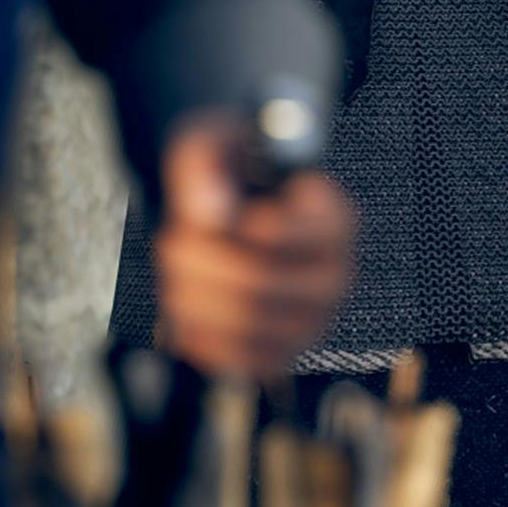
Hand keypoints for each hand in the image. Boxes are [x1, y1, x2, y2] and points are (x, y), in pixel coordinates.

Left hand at [151, 113, 354, 379]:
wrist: (233, 208)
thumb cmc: (231, 171)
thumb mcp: (212, 144)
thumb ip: (206, 166)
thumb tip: (211, 215)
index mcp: (335, 217)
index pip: (283, 233)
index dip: (232, 229)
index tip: (206, 215)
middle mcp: (337, 272)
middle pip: (258, 283)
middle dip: (198, 264)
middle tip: (170, 243)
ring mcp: (315, 318)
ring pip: (246, 326)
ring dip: (192, 300)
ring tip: (174, 273)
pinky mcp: (287, 351)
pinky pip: (242, 361)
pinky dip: (202, 339)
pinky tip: (186, 309)